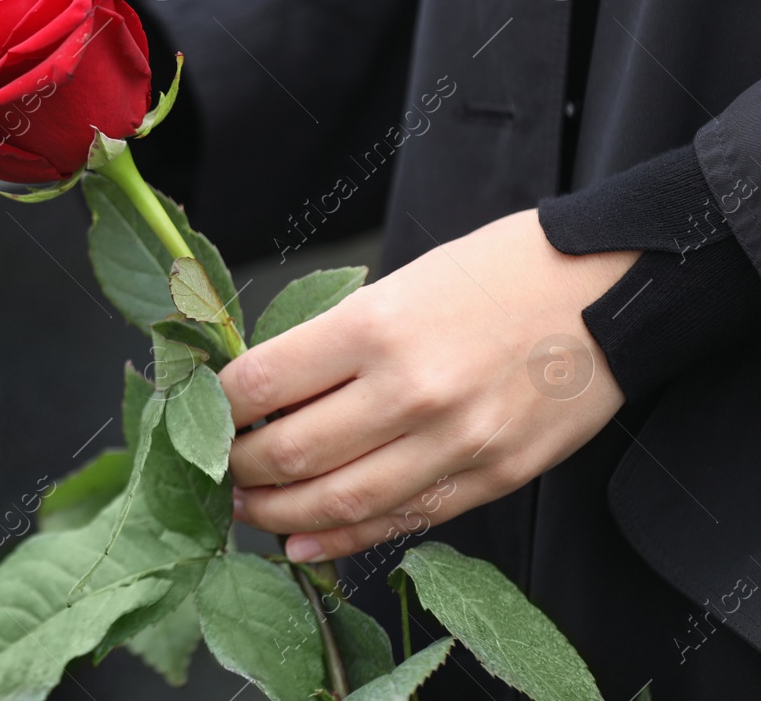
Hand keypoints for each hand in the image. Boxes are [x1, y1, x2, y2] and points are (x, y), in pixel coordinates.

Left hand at [219, 210, 637, 561]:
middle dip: (237, 467)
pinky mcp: (490, 479)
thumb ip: (336, 340)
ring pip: (339, 500)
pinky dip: (342, 538)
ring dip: (277, 513)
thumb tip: (266, 387)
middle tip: (216, 467)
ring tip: (246, 508)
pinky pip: (400, 522)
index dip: (219, 406)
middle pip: (290, 452)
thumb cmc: (498, 273)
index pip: (263, 382)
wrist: (610, 290)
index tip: (204, 411)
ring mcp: (454, 443)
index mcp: (376, 326)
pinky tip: (303, 540)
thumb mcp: (400, 283)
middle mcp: (410, 391)